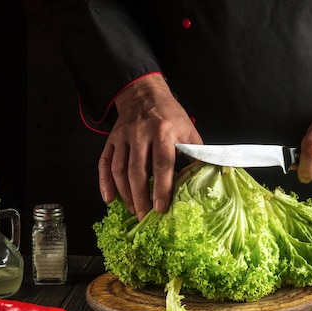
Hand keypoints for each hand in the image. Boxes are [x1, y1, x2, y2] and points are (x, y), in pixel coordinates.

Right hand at [99, 73, 202, 218]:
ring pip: (119, 169)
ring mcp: (123, 137)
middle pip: (137, 170)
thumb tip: (207, 178)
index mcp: (164, 131)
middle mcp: (141, 134)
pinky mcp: (111, 140)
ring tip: (133, 210)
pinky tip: (109, 198)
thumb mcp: (188, 130)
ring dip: (125, 193)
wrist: (144, 93)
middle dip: (140, 197)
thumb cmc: (170, 115)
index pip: (162, 164)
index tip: (161, 208)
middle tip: (145, 216)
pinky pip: (104, 163)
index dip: (161, 187)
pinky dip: (104, 182)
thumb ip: (196, 154)